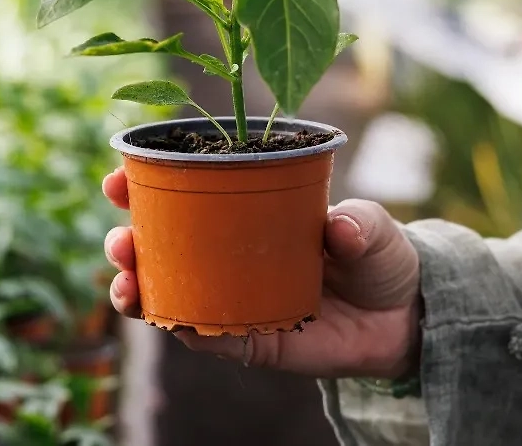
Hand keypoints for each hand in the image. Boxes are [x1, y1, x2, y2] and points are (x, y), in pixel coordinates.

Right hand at [102, 167, 422, 379]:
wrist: (403, 315)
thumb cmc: (376, 254)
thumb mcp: (372, 226)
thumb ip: (358, 223)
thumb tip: (338, 228)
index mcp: (245, 215)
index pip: (185, 197)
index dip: (143, 187)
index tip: (118, 179)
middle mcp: (229, 257)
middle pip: (161, 248)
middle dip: (126, 243)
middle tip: (120, 240)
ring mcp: (236, 299)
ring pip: (171, 295)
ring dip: (138, 290)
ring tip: (126, 284)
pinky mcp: (252, 342)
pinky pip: (211, 338)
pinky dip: (188, 329)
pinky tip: (172, 320)